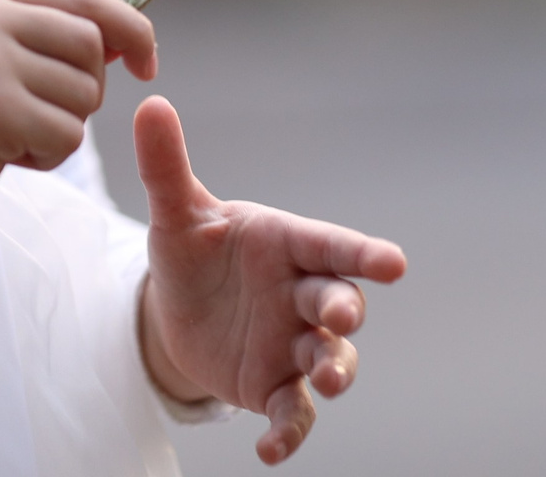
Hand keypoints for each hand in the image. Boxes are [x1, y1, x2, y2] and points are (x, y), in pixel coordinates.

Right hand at [0, 0, 156, 271]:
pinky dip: (45, 160)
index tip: (147, 63)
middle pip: (92, 46)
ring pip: (84, 96)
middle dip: (85, 92)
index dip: (130, 28)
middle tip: (38, 117)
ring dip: (61, 130)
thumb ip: (38, 36)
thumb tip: (127, 40)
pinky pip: (66, 138)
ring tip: (6, 138)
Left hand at [133, 96, 406, 464]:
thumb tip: (151, 103)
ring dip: (335, 369)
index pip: (331, 244)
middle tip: (340, 313)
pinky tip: (269, 453)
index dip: (362, 252)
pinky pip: (295, 414)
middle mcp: (301, 293)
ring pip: (331, 358)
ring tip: (328, 379)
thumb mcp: (175, 212)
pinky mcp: (275, 386)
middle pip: (338, 300)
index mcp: (286, 244)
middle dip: (344, 307)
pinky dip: (290, 434)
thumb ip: (166, 165)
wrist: (178, 307)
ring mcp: (294, 342)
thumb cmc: (193, 249)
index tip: (394, 262)